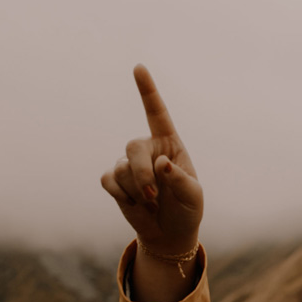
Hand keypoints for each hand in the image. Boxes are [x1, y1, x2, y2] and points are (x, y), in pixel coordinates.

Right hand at [99, 65, 202, 254]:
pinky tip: (135, 204)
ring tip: (151, 203)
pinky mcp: (115, 180)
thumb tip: (161, 164)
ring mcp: (129, 164)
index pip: (157, 113)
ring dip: (136, 191)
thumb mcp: (193, 196)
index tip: (138, 67)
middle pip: (133, 146)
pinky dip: (122, 196)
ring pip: (121, 169)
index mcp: (170, 144)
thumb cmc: (186, 209)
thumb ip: (180, 179)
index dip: (147, 90)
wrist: (169, 233)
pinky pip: (109, 180)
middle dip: (141, 173)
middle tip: (152, 196)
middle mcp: (148, 149)